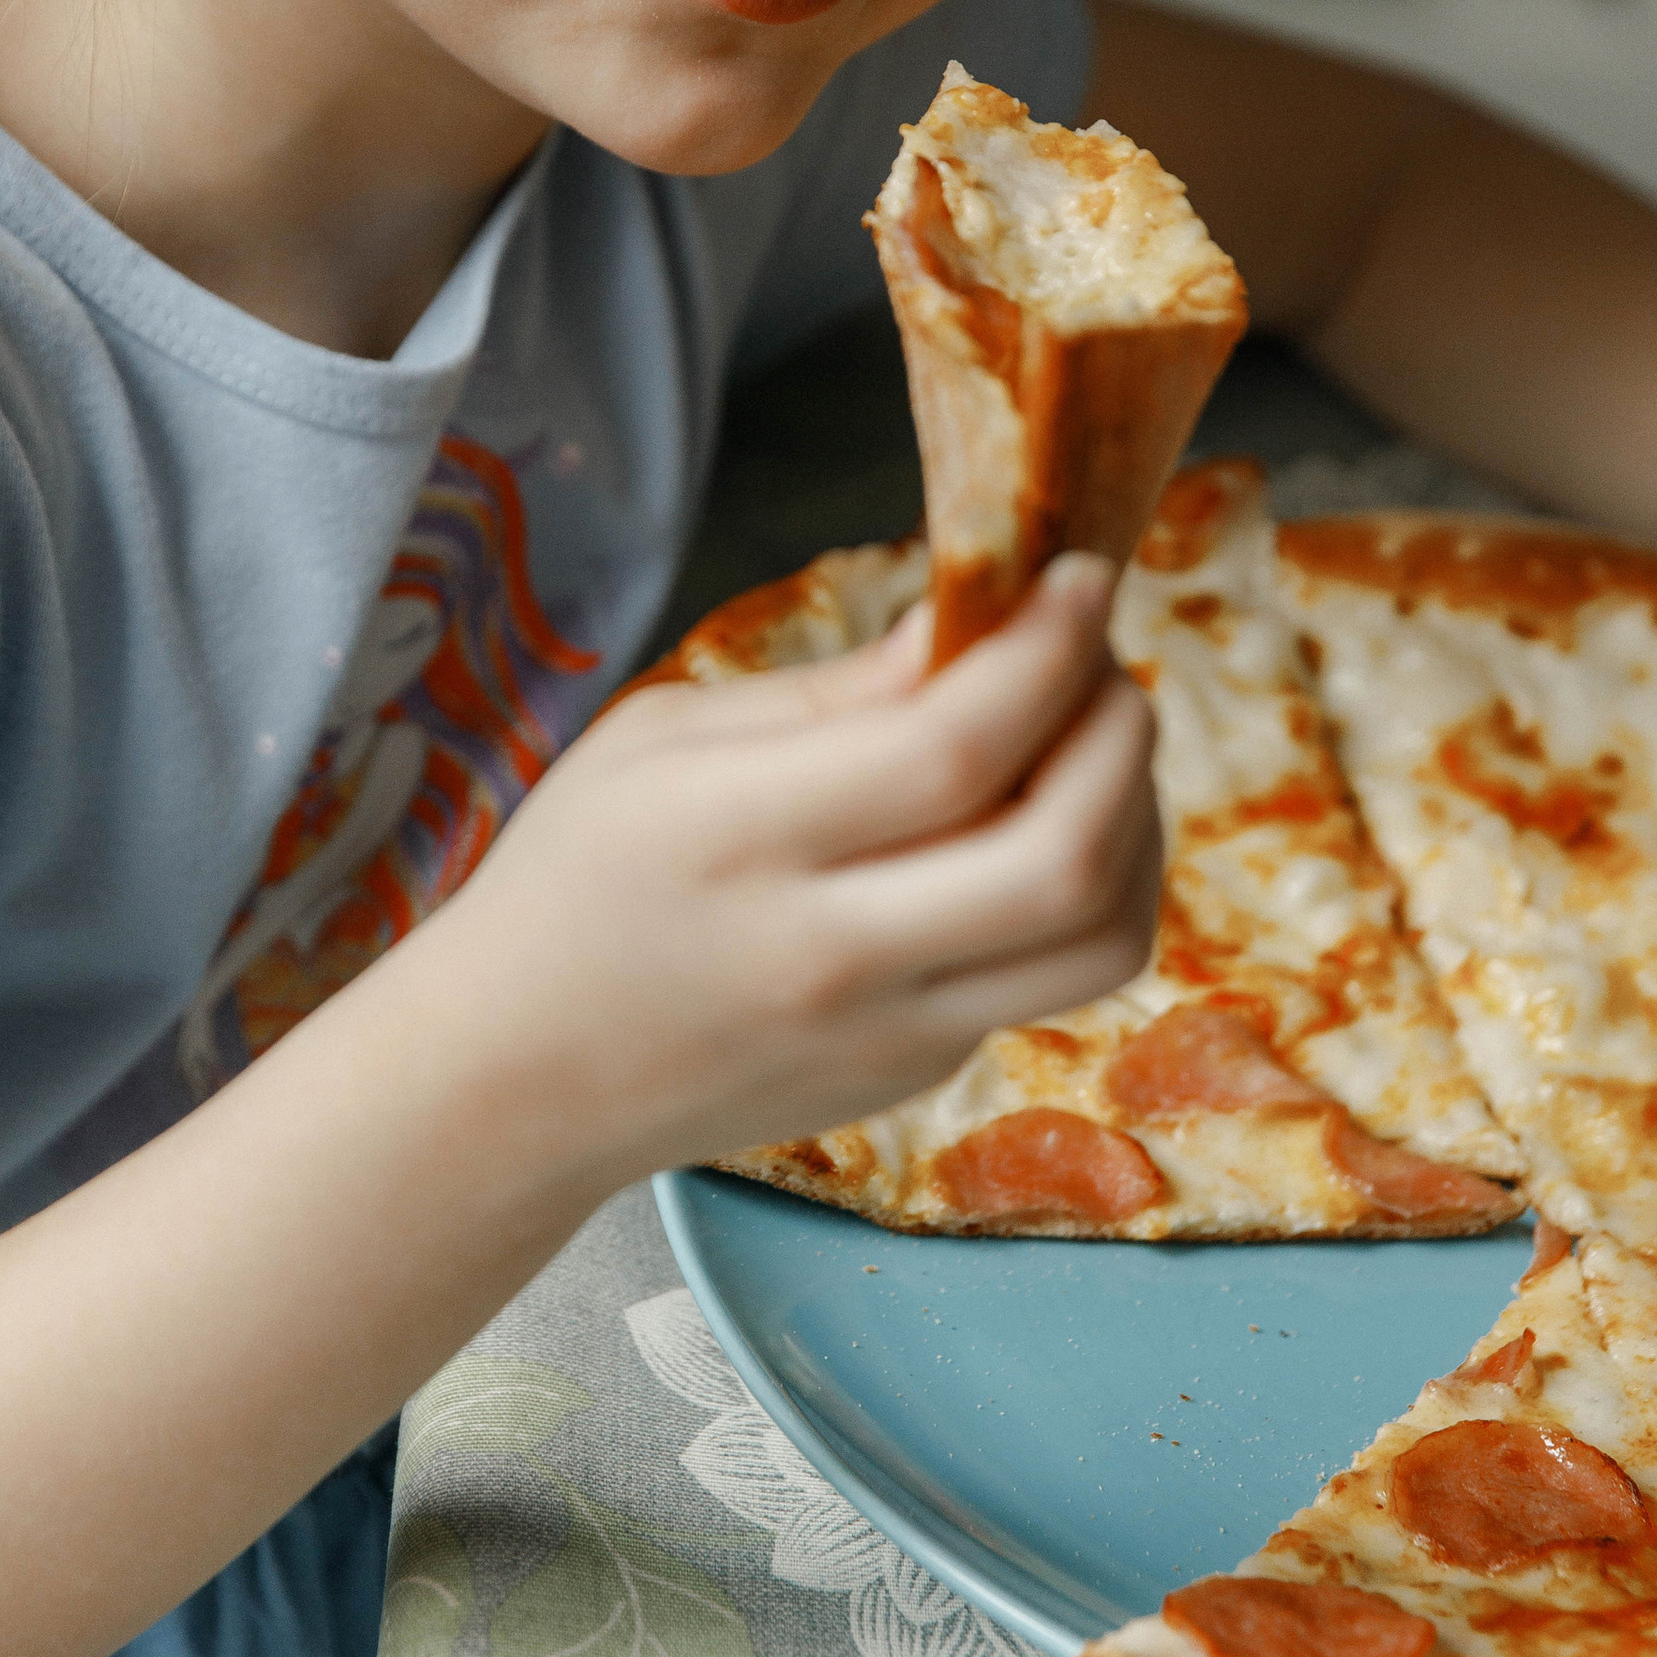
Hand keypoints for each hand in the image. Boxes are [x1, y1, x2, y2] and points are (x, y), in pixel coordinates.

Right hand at [398, 554, 1158, 1190]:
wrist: (516, 1078)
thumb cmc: (576, 877)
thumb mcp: (663, 738)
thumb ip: (835, 691)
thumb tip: (980, 621)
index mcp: (742, 837)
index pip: (955, 742)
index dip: (1050, 646)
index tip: (1080, 578)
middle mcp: (829, 951)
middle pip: (1066, 853)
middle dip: (1123, 732)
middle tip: (1102, 666)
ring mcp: (886, 1032)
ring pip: (1101, 937)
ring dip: (1139, 825)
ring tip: (1093, 751)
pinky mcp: (917, 1075)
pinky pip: (1052, 977)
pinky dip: (1083, 887)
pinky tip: (1031, 826)